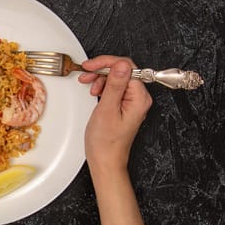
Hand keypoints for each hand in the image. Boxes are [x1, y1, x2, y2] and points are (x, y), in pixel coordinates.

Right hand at [78, 56, 151, 172]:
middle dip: (102, 70)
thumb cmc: (106, 142)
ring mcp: (132, 101)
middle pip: (122, 71)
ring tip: (89, 85)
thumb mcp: (107, 110)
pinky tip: (94, 90)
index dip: (106, 63)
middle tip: (86, 74)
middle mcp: (139, 98)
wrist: (105, 160)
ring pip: (117, 78)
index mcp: (139, 98)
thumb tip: (121, 64)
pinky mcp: (124, 105)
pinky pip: (115, 87)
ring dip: (101, 78)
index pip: (126, 67)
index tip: (91, 65)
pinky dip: (102, 86)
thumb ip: (115, 85)